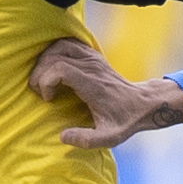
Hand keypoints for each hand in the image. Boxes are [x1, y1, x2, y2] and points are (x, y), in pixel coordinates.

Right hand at [28, 38, 182, 148]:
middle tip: (40, 91)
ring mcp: (92, 58)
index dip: (46, 81)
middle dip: (40, 73)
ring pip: (59, 46)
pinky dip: (54, 51)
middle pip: (54, 56)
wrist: (142, 103)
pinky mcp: (93, 55)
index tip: (48, 99)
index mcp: (93, 84)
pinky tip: (52, 67)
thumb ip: (86, 140)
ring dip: (44, 60)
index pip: (60, 69)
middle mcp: (92, 66)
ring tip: (43, 80)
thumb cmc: (125, 120)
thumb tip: (62, 136)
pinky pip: (67, 43)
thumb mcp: (109, 137)